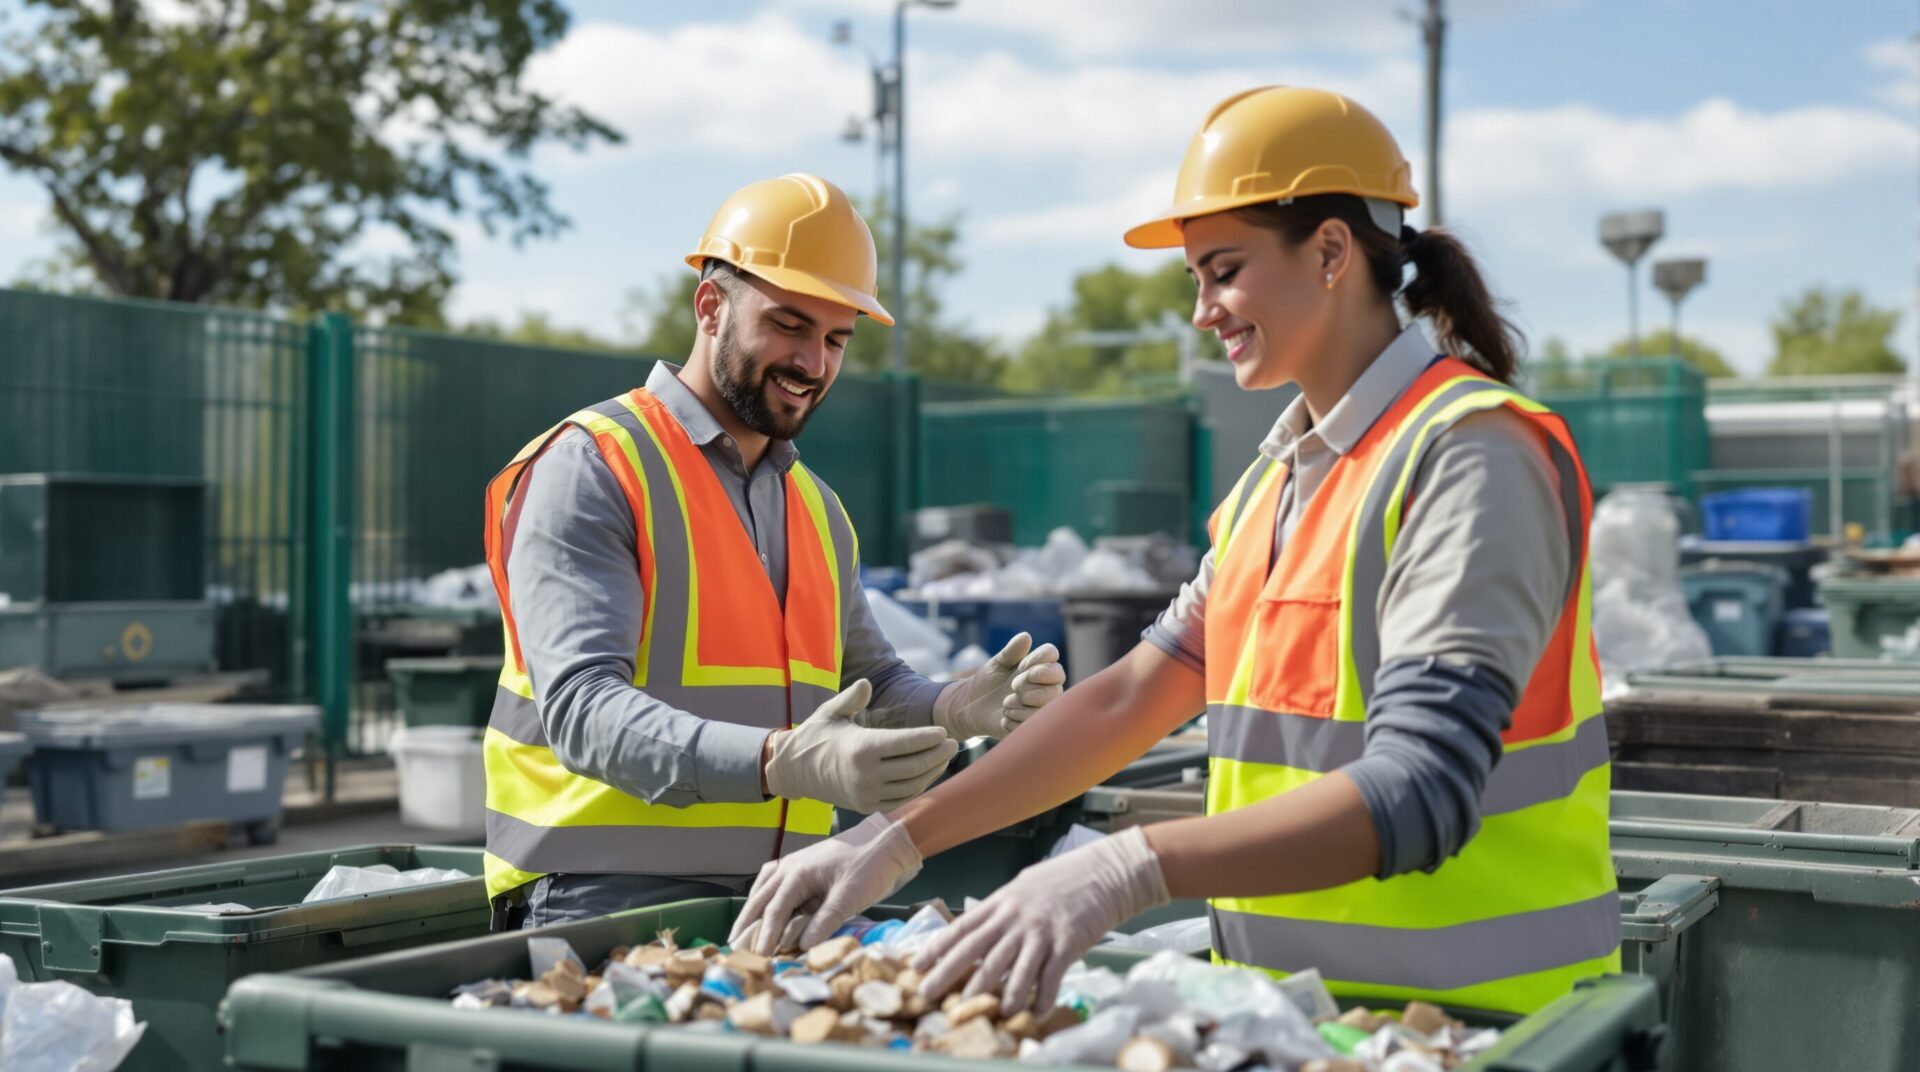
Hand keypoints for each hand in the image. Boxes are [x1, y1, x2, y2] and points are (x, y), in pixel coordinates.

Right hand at [729, 813, 923, 954]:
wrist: (885, 841)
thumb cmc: (869, 866)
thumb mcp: (849, 898)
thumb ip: (824, 922)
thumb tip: (801, 946)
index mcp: (798, 873)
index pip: (775, 910)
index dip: (766, 935)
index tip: (759, 956)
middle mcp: (789, 866)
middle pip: (760, 899)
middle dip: (747, 923)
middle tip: (733, 946)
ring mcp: (793, 863)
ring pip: (763, 889)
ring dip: (752, 910)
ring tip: (741, 931)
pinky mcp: (802, 866)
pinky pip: (773, 881)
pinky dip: (764, 895)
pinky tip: (763, 904)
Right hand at [764, 679, 957, 812]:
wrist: (794, 770)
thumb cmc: (816, 734)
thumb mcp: (830, 711)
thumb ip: (851, 698)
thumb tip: (867, 682)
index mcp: (860, 748)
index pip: (904, 743)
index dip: (927, 738)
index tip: (943, 731)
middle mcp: (865, 774)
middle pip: (913, 766)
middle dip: (937, 755)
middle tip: (953, 743)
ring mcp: (866, 793)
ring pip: (911, 785)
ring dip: (932, 771)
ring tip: (945, 756)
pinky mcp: (866, 805)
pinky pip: (900, 797)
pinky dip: (918, 786)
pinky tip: (928, 772)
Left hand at [912, 825, 1167, 1014]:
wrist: (1106, 873)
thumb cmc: (1064, 880)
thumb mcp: (1024, 888)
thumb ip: (1001, 911)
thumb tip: (978, 933)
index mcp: (1002, 902)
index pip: (962, 928)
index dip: (936, 949)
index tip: (915, 966)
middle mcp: (1016, 918)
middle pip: (976, 951)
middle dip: (949, 975)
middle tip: (927, 996)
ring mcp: (1041, 931)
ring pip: (1010, 969)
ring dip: (995, 995)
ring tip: (984, 1013)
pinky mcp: (1067, 944)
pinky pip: (1049, 977)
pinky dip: (1041, 998)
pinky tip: (1035, 1012)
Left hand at [933, 632, 1066, 739]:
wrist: (971, 706)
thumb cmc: (988, 681)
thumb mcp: (997, 664)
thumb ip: (1011, 651)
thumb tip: (1025, 636)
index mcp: (1039, 667)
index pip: (1052, 656)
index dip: (1040, 660)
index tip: (1023, 667)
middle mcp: (1045, 686)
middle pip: (1055, 685)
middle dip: (1030, 684)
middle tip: (1012, 686)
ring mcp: (1040, 707)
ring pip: (1045, 705)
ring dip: (1021, 702)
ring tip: (1005, 703)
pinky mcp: (1031, 726)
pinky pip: (1032, 722)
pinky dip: (1014, 718)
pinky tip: (1004, 717)